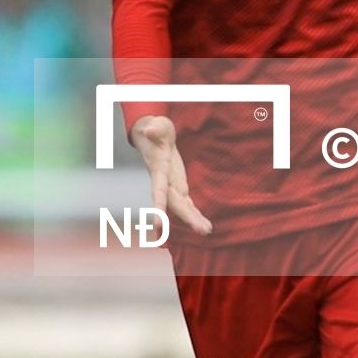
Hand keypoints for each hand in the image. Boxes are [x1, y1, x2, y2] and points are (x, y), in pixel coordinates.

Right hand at [129, 115, 212, 236]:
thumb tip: (149, 129)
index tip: (159, 223)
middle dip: (188, 217)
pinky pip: (187, 203)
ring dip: (194, 220)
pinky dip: (195, 214)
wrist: (153, 136)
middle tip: (203, 230)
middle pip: (175, 204)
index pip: (158, 189)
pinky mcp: (179, 186)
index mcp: (158, 169)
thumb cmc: (155, 129)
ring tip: (207, 231)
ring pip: (182, 207)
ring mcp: (172, 186)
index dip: (159, 205)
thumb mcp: (157, 125)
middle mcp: (164, 182)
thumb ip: (154, 129)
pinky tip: (205, 225)